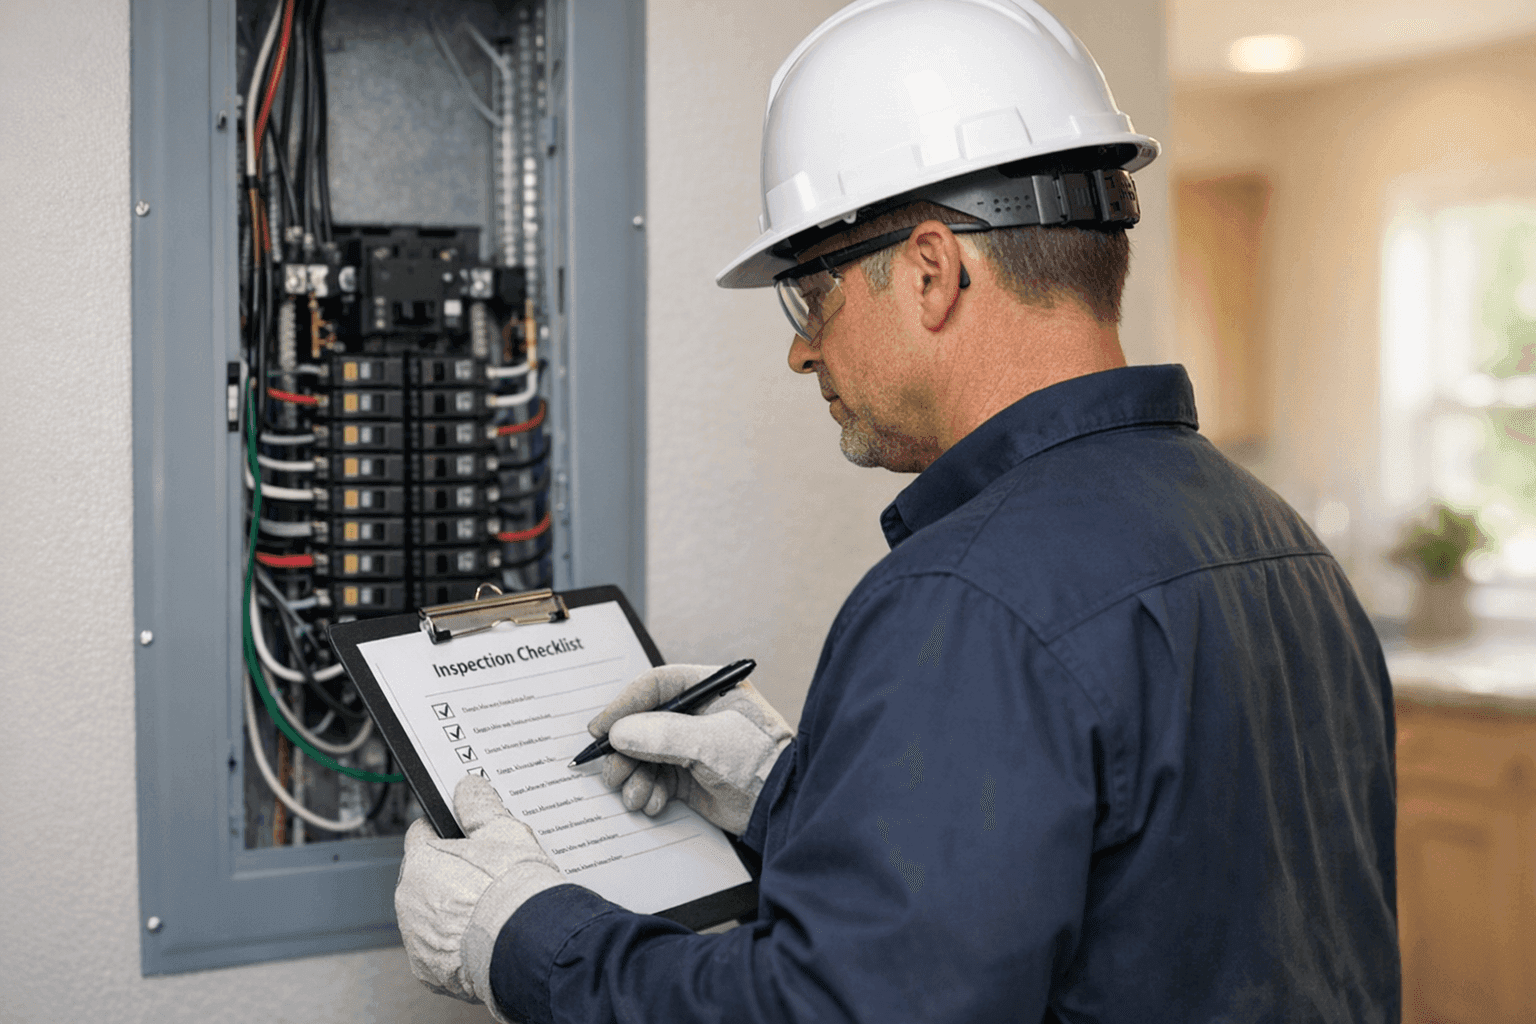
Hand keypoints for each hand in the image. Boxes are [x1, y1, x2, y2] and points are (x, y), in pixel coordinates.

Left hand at [394, 775, 563, 1018]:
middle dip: (449, 874)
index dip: (445, 832)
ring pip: (429, 915)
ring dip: (451, 911)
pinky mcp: (428, 971)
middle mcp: (409, 901)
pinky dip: (455, 945)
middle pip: (425, 876)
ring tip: (488, 909)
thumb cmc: (513, 890)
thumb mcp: (505, 833)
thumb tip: (469, 787)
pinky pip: (438, 951)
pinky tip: (483, 937)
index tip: (464, 837)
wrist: (528, 946)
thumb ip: (480, 806)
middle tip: (485, 875)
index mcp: (421, 861)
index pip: (421, 834)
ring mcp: (416, 939)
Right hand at [586, 663, 792, 834]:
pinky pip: (654, 779)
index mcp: (708, 689)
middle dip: (624, 751)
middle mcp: (696, 714)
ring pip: (643, 754)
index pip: (656, 686)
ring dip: (633, 777)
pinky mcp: (689, 775)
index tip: (600, 728)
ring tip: (634, 796)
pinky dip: (646, 792)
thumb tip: (619, 733)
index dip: (624, 705)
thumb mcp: (710, 742)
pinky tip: (651, 803)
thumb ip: (662, 735)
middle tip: (613, 773)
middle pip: (642, 723)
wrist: (783, 807)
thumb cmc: (759, 761)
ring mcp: (690, 745)